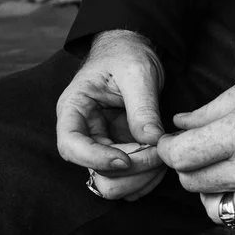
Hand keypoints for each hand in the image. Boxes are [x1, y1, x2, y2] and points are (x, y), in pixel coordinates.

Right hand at [55, 30, 169, 202]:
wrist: (132, 51)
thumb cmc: (126, 54)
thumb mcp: (136, 72)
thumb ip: (142, 106)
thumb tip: (151, 140)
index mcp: (74, 109)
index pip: (70, 146)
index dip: (96, 159)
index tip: (126, 158)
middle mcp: (84, 133)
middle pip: (95, 172)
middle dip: (129, 170)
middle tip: (158, 153)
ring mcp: (102, 146)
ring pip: (112, 183)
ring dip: (140, 178)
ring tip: (164, 157)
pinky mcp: (120, 153)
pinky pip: (129, 180)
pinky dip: (147, 179)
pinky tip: (163, 161)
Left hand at [157, 71, 234, 234]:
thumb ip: (211, 109)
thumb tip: (178, 125)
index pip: (181, 157)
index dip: (168, 149)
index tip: (172, 143)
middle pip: (193, 184)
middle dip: (188, 168)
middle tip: (200, 154)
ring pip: (216, 212)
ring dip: (212, 195)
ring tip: (225, 175)